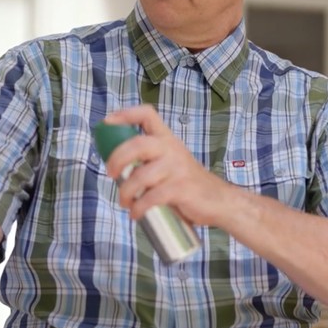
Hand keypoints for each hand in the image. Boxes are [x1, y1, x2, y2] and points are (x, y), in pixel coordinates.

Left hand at [101, 105, 234, 227]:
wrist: (219, 201)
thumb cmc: (188, 183)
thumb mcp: (170, 162)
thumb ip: (149, 160)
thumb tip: (116, 166)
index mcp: (167, 139)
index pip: (147, 114)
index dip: (125, 114)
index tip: (107, 122)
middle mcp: (172, 149)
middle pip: (137, 144)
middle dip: (117, 159)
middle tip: (111, 174)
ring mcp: (177, 169)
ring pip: (141, 176)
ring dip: (126, 192)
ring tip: (124, 202)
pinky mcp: (181, 189)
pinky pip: (151, 197)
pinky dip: (139, 208)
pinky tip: (136, 214)